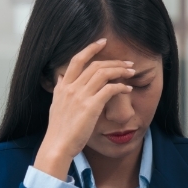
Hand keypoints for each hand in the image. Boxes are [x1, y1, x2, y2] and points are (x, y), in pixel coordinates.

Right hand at [33, 39, 134, 179]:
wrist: (57, 145)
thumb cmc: (59, 129)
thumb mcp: (55, 104)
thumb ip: (59, 89)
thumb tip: (60, 77)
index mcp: (63, 86)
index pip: (77, 59)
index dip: (90, 48)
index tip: (103, 42)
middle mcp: (71, 87)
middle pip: (95, 65)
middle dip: (114, 61)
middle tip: (128, 62)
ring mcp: (81, 96)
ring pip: (103, 73)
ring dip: (120, 70)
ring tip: (131, 72)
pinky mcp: (91, 106)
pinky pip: (110, 89)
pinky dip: (121, 87)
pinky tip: (128, 89)